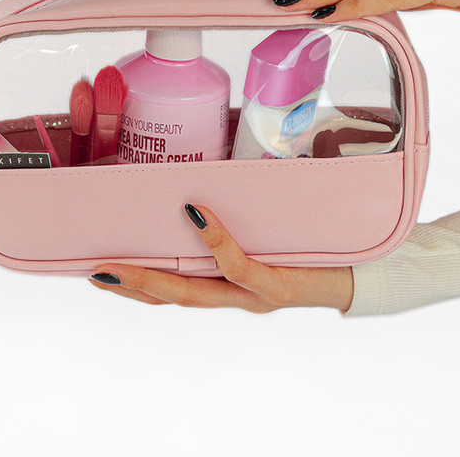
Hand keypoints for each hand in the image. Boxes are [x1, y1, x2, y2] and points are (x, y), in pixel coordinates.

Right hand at [89, 203, 353, 312]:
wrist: (368, 272)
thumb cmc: (314, 241)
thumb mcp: (267, 227)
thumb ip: (236, 208)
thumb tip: (206, 163)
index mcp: (228, 283)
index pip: (172, 286)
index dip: (134, 283)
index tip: (99, 271)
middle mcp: (235, 296)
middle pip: (171, 296)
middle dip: (129, 286)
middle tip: (91, 272)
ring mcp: (254, 296)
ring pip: (191, 293)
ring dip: (150, 279)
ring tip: (117, 265)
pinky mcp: (277, 287)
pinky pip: (238, 267)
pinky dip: (214, 241)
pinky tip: (195, 216)